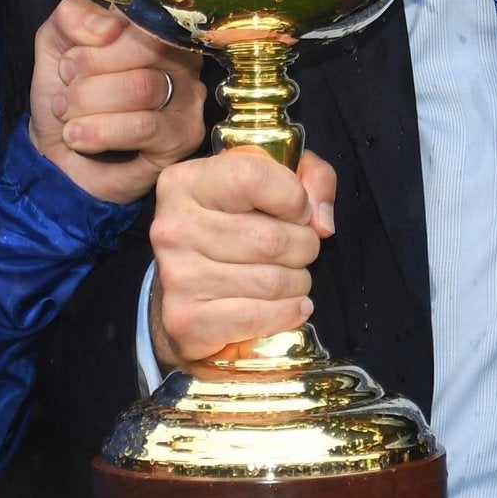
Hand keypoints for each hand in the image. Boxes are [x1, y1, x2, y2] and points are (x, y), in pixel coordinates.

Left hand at [28, 0, 206, 203]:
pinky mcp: (185, 136)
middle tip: (64, 95)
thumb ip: (71, 17)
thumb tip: (109, 28)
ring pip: (143, 87)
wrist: (57, 157)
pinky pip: (145, 126)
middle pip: (147, 45)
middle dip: (89, 72)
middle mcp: (181, 56)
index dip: (94, 39)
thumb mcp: (54, 45)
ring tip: (68, 120)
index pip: (138, 14)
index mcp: (152, 25)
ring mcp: (189, 96)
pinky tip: (80, 139)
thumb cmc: (65, 97)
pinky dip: (101, 132)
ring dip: (89, 105)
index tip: (67, 64)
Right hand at [148, 148, 336, 369]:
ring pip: (271, 282)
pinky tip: (292, 308)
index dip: (294, 198)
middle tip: (299, 252)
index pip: (254, 178)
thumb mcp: (270, 185)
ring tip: (291, 279)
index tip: (300, 213)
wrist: (188, 297)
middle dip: (304, 248)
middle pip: (272, 239)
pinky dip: (287, 315)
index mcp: (187, 182)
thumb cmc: (234, 230)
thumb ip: (310, 177)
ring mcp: (177, 276)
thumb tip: (322, 223)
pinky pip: (258, 318)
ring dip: (297, 284)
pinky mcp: (185, 320)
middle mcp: (174, 227)